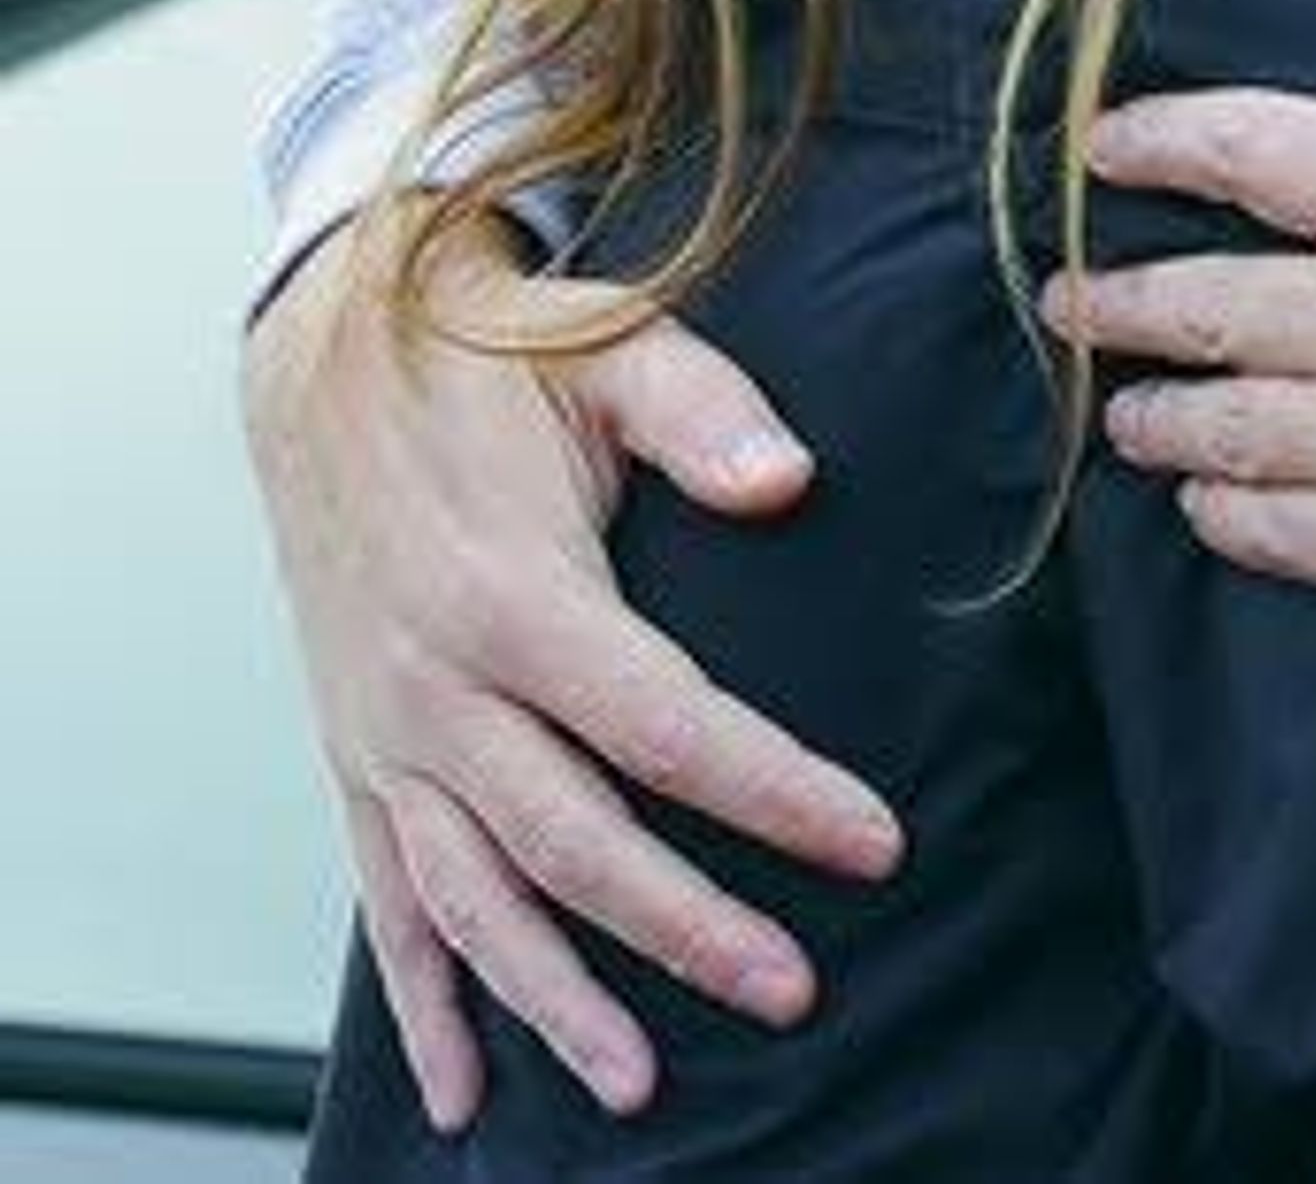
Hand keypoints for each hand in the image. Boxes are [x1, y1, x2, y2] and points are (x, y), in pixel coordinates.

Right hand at [239, 216, 901, 1125]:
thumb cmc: (489, 347)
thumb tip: (788, 479)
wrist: (324, 348)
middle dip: (685, 928)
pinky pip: (384, 900)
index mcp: (513, 592)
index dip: (775, 793)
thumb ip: (706, 411)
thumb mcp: (608, 344)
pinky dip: (423, 1001)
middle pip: (575, 842)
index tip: (874, 844)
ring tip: (640, 1085)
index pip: (667, 725)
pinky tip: (463, 1088)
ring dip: (554, 1001)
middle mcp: (437, 687)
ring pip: (474, 901)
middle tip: (791, 990)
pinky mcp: (352, 752)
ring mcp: (385, 732)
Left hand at [1050, 0, 1315, 643]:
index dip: (1158, 140)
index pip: (1249, 151)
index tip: (1104, 146)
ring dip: (1154, 411)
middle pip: (1201, 305)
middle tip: (1067, 296)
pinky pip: (1274, 536)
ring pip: (1219, 430)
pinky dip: (1222, 512)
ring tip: (1126, 405)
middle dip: (1114, 298)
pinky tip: (1213, 496)